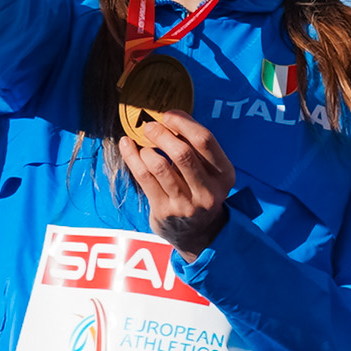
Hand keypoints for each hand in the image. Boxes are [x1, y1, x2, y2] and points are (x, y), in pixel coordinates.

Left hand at [116, 112, 236, 253]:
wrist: (198, 234)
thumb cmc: (200, 192)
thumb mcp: (210, 172)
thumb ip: (196, 149)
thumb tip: (168, 117)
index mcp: (224, 174)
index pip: (205, 140)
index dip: (183, 122)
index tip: (168, 115)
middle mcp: (208, 191)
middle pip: (182, 152)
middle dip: (161, 134)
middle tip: (149, 126)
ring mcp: (185, 204)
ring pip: (159, 165)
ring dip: (146, 148)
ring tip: (141, 141)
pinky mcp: (164, 211)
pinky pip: (144, 177)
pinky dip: (132, 157)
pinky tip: (127, 145)